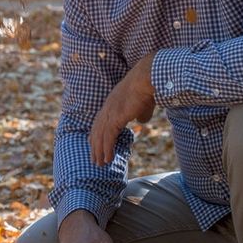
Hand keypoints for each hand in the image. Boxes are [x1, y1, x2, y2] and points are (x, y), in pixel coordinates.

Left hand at [89, 53, 155, 167]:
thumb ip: (141, 113)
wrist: (146, 78)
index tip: (94, 145)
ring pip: (100, 136)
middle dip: (95, 146)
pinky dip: (106, 149)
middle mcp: (107, 108)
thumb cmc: (148, 88)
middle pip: (96, 131)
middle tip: (94, 160)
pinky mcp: (115, 118)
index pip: (100, 122)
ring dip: (99, 152)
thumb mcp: (144, 103)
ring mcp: (110, 113)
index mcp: (112, 103)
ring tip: (100, 164)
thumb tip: (141, 121)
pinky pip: (108, 138)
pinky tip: (107, 159)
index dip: (96, 134)